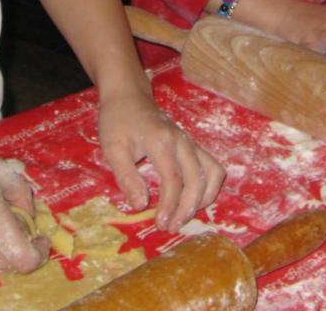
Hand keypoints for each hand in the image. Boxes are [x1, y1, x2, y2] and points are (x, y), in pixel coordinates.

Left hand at [96, 87, 224, 232]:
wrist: (128, 97)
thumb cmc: (117, 122)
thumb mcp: (112, 148)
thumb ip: (126, 177)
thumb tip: (140, 205)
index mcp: (161, 142)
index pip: (173, 180)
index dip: (169, 206)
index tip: (160, 224)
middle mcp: (182, 141)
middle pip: (197, 180)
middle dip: (187, 208)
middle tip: (171, 226)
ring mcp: (190, 142)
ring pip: (213, 173)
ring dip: (203, 199)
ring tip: (184, 216)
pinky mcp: (193, 146)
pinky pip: (213, 167)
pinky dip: (209, 187)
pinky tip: (194, 200)